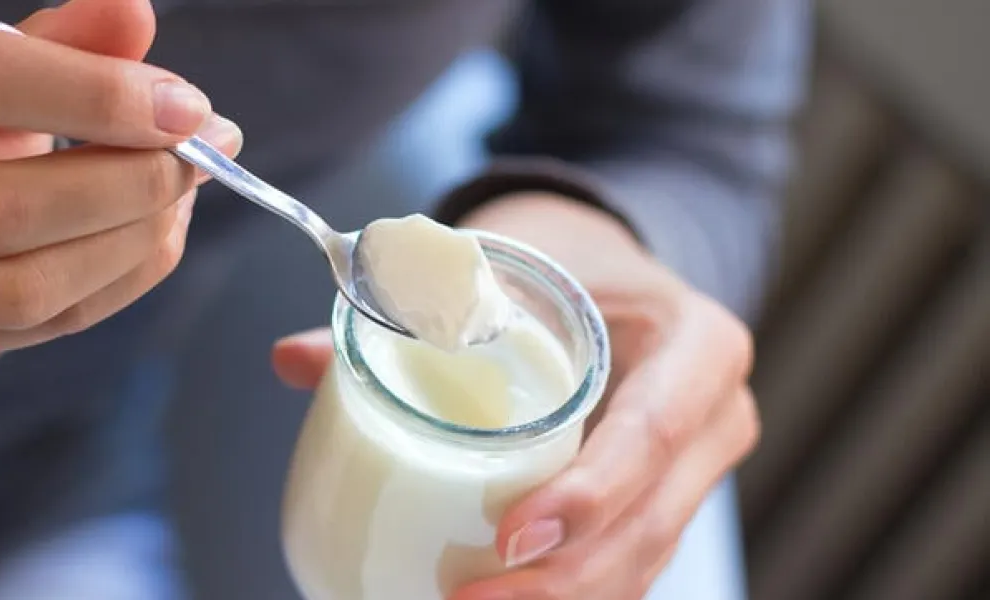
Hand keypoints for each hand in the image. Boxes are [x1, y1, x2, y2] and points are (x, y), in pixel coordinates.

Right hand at [0, 0, 241, 374]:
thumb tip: (135, 15)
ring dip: (135, 240)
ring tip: (183, 191)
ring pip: (26, 288)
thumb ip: (53, 42)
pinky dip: (125, 277)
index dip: (89, 92)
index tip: (182, 103)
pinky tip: (156, 232)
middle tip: (200, 152)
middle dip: (128, 182)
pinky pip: (46, 325)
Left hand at [271, 192, 757, 598]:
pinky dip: (567, 594)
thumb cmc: (560, 259)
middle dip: (563, 581)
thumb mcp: (502, 262)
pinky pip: (625, 566)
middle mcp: (715, 416)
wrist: (609, 273)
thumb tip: (292, 359)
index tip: (509, 536)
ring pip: (642, 562)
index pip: (655, 432)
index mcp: (698, 346)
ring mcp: (697, 472)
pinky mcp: (662, 505)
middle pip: (653, 524)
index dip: (589, 494)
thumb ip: (405, 306)